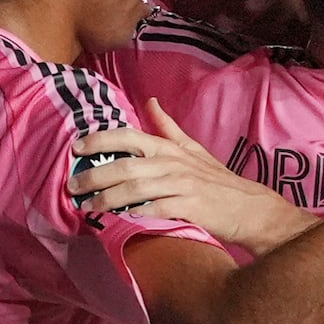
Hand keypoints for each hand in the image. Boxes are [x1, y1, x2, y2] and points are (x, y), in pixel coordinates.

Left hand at [68, 98, 315, 253]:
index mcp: (170, 149)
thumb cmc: (217, 180)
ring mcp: (182, 186)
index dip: (101, 139)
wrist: (251, 208)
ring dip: (108, 199)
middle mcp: (173, 164)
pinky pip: (156, 210)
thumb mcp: (193, 149)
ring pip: (136, 189)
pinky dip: (136, 215)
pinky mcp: (190, 208)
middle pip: (126, 165)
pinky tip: (118, 220)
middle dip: (94, 176)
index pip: (130, 136)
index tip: (77, 148)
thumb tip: (150, 102)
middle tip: (72, 186)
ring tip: (88, 208)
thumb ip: (168, 127)